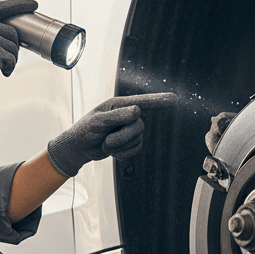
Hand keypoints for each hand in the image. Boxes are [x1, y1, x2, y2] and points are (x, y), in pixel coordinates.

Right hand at [0, 0, 36, 112]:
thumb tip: (12, 36)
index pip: (1, 7)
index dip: (20, 5)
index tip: (33, 4)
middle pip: (12, 32)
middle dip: (13, 47)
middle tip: (5, 60)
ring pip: (14, 47)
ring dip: (11, 60)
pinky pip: (12, 59)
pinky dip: (10, 68)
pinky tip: (0, 73)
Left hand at [46, 92, 177, 177]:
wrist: (80, 148)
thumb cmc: (85, 130)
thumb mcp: (97, 122)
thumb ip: (116, 116)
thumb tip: (137, 111)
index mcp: (119, 104)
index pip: (143, 101)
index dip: (159, 100)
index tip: (175, 99)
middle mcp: (127, 115)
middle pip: (139, 126)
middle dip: (122, 138)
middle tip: (105, 142)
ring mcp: (129, 129)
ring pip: (138, 139)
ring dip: (120, 146)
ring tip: (105, 145)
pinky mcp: (130, 142)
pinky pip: (136, 149)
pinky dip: (123, 154)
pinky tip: (113, 152)